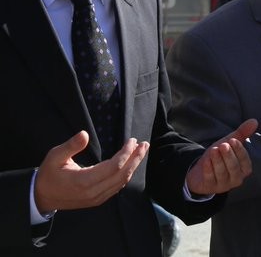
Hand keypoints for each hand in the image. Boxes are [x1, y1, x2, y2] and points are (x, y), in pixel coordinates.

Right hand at [34, 132, 148, 213]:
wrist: (42, 197)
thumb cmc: (49, 174)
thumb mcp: (54, 156)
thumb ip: (71, 146)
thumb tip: (84, 134)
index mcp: (84, 181)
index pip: (114, 167)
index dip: (126, 153)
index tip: (132, 140)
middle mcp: (93, 192)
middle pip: (122, 174)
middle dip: (136, 158)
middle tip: (145, 144)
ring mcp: (97, 198)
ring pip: (122, 182)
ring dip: (134, 165)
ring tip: (142, 151)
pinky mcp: (98, 200)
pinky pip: (117, 187)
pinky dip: (126, 174)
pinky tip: (131, 163)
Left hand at [185, 119, 257, 195]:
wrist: (201, 170)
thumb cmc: (220, 156)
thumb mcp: (230, 144)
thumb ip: (242, 133)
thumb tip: (254, 121)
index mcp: (244, 169)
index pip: (245, 161)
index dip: (239, 150)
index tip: (233, 140)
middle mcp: (236, 179)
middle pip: (234, 167)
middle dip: (228, 156)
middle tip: (223, 145)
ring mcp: (223, 185)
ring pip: (222, 173)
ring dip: (217, 160)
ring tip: (213, 150)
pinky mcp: (210, 187)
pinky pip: (210, 178)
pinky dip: (208, 168)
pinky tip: (206, 160)